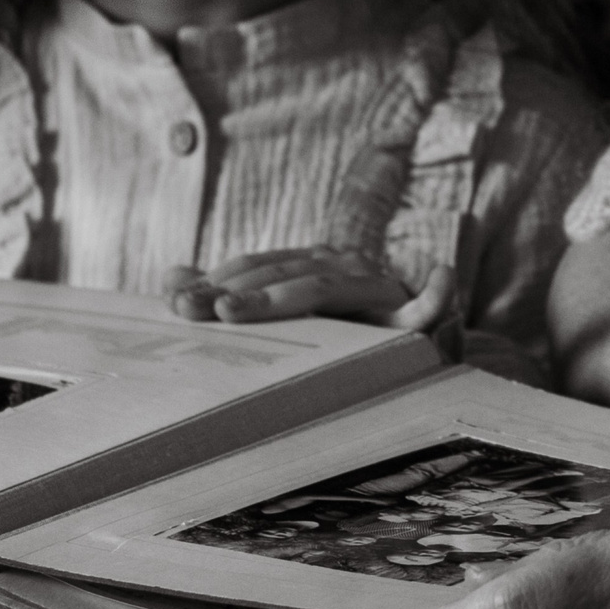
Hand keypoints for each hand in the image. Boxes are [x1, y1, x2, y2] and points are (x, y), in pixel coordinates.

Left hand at [167, 246, 413, 324]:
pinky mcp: (412, 314)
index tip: (174, 302)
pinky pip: (425, 306)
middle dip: (235, 292)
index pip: (255, 266)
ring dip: (280, 295)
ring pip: (323, 287)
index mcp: (309, 264)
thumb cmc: (339, 330)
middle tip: (194, 310)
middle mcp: (341, 266)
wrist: (407, 344)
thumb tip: (169, 277)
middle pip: (283, 274)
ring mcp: (376, 286)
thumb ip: (229, 294)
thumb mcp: (282, 311)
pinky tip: (440, 276)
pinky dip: (436, 292)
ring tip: (233, 309)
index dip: (215, 281)